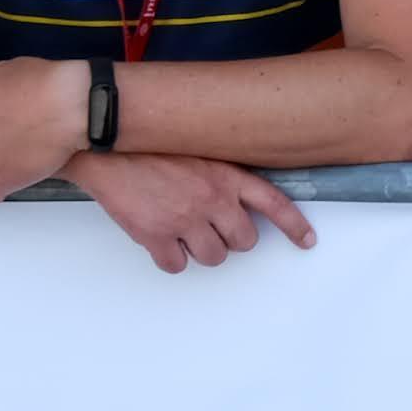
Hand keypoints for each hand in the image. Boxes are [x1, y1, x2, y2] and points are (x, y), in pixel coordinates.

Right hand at [68, 149, 313, 272]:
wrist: (105, 146)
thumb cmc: (148, 144)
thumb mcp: (199, 148)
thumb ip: (221, 173)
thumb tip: (236, 201)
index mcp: (225, 174)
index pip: (274, 203)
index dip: (294, 226)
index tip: (307, 241)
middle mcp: (211, 198)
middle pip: (244, 241)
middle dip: (231, 238)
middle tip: (211, 226)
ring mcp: (184, 219)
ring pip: (214, 257)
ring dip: (201, 249)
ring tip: (182, 229)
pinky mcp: (155, 235)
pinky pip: (176, 265)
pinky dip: (170, 258)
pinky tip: (161, 239)